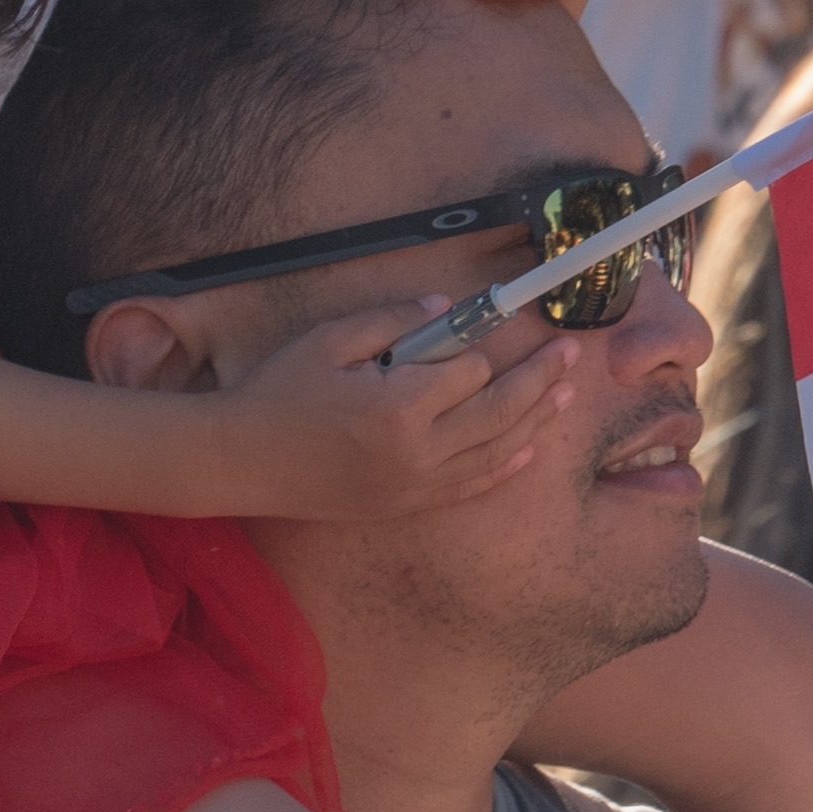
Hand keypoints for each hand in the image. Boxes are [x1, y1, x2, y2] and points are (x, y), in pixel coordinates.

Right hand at [224, 294, 569, 519]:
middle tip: (571, 354)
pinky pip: (470, 486)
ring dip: (535, 421)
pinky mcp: (406, 504)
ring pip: (494, 451)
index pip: (468, 371)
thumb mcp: (329, 340)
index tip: (505, 323)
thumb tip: (445, 307)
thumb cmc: (279, 393)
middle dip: (539, 379)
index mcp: (398, 404)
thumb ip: (392, 320)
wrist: (241, 462)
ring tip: (565, 394)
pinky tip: (528, 448)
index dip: (484, 346)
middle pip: (498, 412)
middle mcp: (417, 450)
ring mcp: (415, 484)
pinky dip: (504, 466)